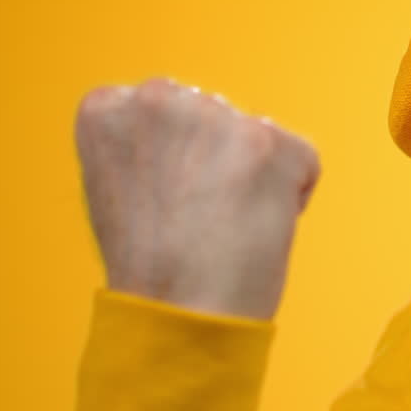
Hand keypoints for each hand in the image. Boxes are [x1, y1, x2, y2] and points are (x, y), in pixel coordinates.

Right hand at [75, 76, 320, 319]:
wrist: (179, 313)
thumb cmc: (150, 266)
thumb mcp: (116, 184)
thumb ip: (149, 143)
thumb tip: (194, 136)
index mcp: (108, 106)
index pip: (167, 108)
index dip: (176, 160)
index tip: (166, 200)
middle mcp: (158, 97)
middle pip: (216, 116)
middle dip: (218, 160)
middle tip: (198, 218)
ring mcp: (216, 116)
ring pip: (258, 137)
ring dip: (255, 176)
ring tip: (223, 226)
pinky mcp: (269, 141)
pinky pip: (302, 162)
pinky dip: (292, 197)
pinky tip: (255, 228)